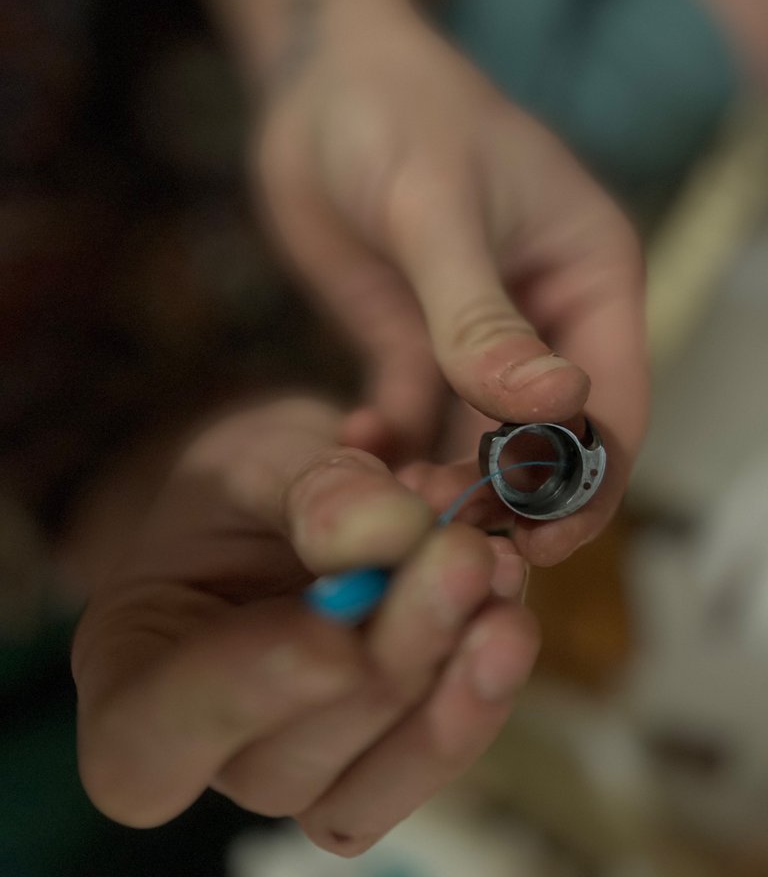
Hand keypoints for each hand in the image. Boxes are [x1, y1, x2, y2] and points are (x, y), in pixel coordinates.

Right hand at [72, 399, 537, 854]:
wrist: (283, 504)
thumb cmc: (239, 484)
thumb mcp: (251, 459)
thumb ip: (307, 492)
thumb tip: (386, 527)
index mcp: (131, 675)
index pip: (152, 737)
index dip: (241, 696)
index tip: (330, 633)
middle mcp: (208, 750)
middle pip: (286, 762)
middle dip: (388, 659)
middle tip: (458, 556)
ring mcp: (298, 767)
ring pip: (372, 778)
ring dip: (451, 684)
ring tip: (499, 576)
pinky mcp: (378, 757)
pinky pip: (430, 753)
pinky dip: (480, 685)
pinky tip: (509, 603)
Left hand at [256, 3, 647, 561]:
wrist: (315, 83)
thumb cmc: (396, 112)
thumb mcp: (438, 208)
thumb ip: (482, 317)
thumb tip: (557, 410)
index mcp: (589, 278)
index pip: (614, 403)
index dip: (584, 481)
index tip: (536, 543)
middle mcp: (544, 318)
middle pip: (548, 438)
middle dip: (510, 497)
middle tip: (449, 544)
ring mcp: (476, 335)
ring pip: (480, 437)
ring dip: (447, 482)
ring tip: (398, 512)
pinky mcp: (412, 340)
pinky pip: (414, 413)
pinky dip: (393, 443)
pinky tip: (357, 450)